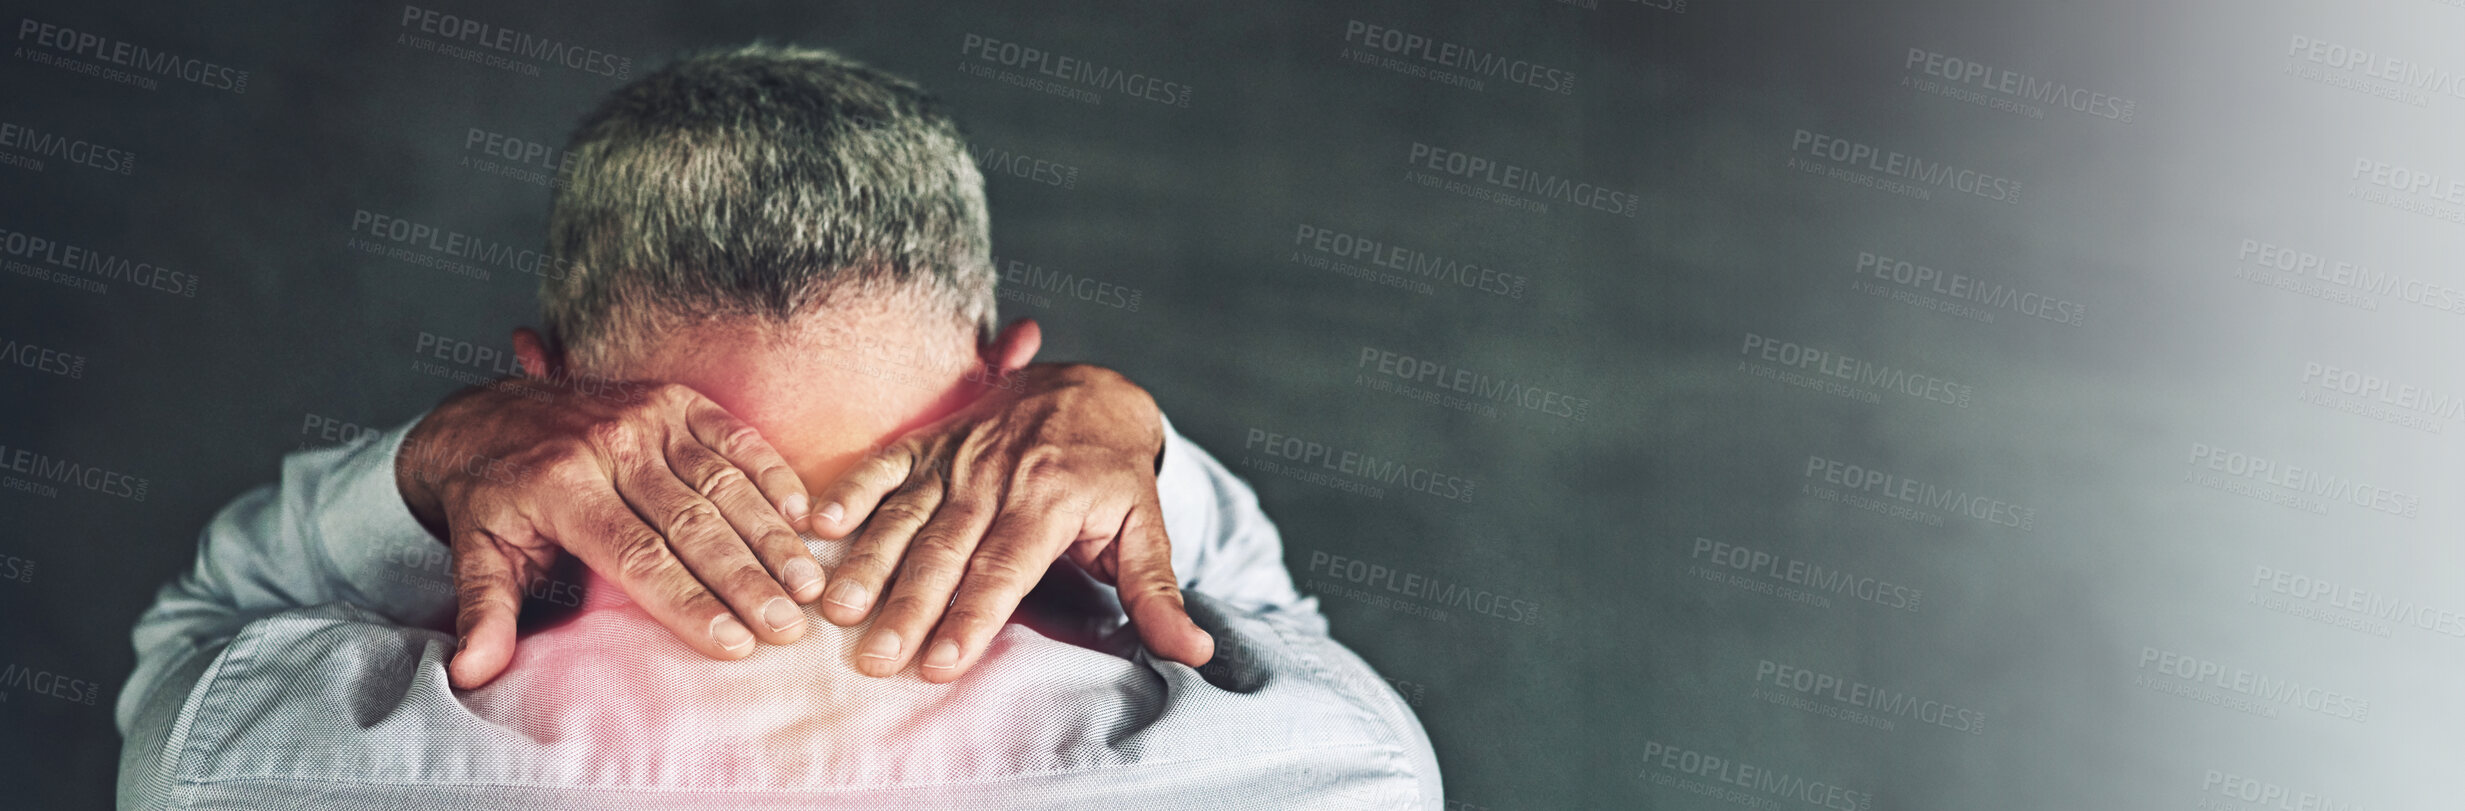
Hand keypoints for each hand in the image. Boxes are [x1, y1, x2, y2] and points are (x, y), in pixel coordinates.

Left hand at [398, 376, 823, 688]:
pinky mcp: (675, 399)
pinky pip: (735, 437)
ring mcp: (647, 416)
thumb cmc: (491, 498)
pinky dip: (773, 475)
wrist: (486, 414)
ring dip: (771, 536)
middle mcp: (609, 445)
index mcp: (560, 486)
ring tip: (809, 585)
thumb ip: (485, 612)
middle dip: (746, 581)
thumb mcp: (475, 554)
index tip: (733, 645)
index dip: (688, 601)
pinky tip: (804, 517)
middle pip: (692, 523)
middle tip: (788, 628)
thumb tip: (470, 674)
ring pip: (723, 484)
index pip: (637, 556)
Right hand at [803, 362, 1213, 682]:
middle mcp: (999, 475)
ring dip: (868, 561)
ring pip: (906, 513)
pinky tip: (818, 521)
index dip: (972, 617)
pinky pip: (885, 461)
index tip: (942, 665)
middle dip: (909, 607)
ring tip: (836, 608)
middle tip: (877, 658)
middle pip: (946, 550)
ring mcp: (959, 455)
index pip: (1005, 568)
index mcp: (1052, 498)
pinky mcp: (931, 440)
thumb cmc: (1114, 471)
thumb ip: (1158, 592)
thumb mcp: (1147, 525)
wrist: (1091, 388)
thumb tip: (1193, 652)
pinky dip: (851, 488)